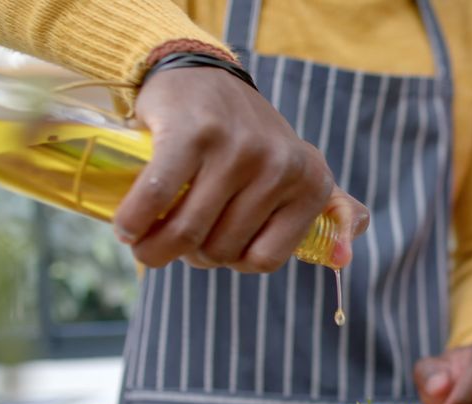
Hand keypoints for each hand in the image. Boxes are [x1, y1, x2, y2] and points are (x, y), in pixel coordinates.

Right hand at [114, 67, 368, 271]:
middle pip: (223, 250)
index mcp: (311, 182)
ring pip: (189, 232)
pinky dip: (136, 220)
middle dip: (191, 256)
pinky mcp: (193, 134)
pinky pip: (159, 197)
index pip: (265, 259)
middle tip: (175, 241)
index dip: (232, 263)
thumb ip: (333, 211)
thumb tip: (344, 259)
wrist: (203, 73)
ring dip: (156, 248)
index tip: (215, 249)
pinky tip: (127, 228)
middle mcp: (280, 165)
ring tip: (146, 241)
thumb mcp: (298, 169)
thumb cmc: (248, 138)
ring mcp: (238, 148)